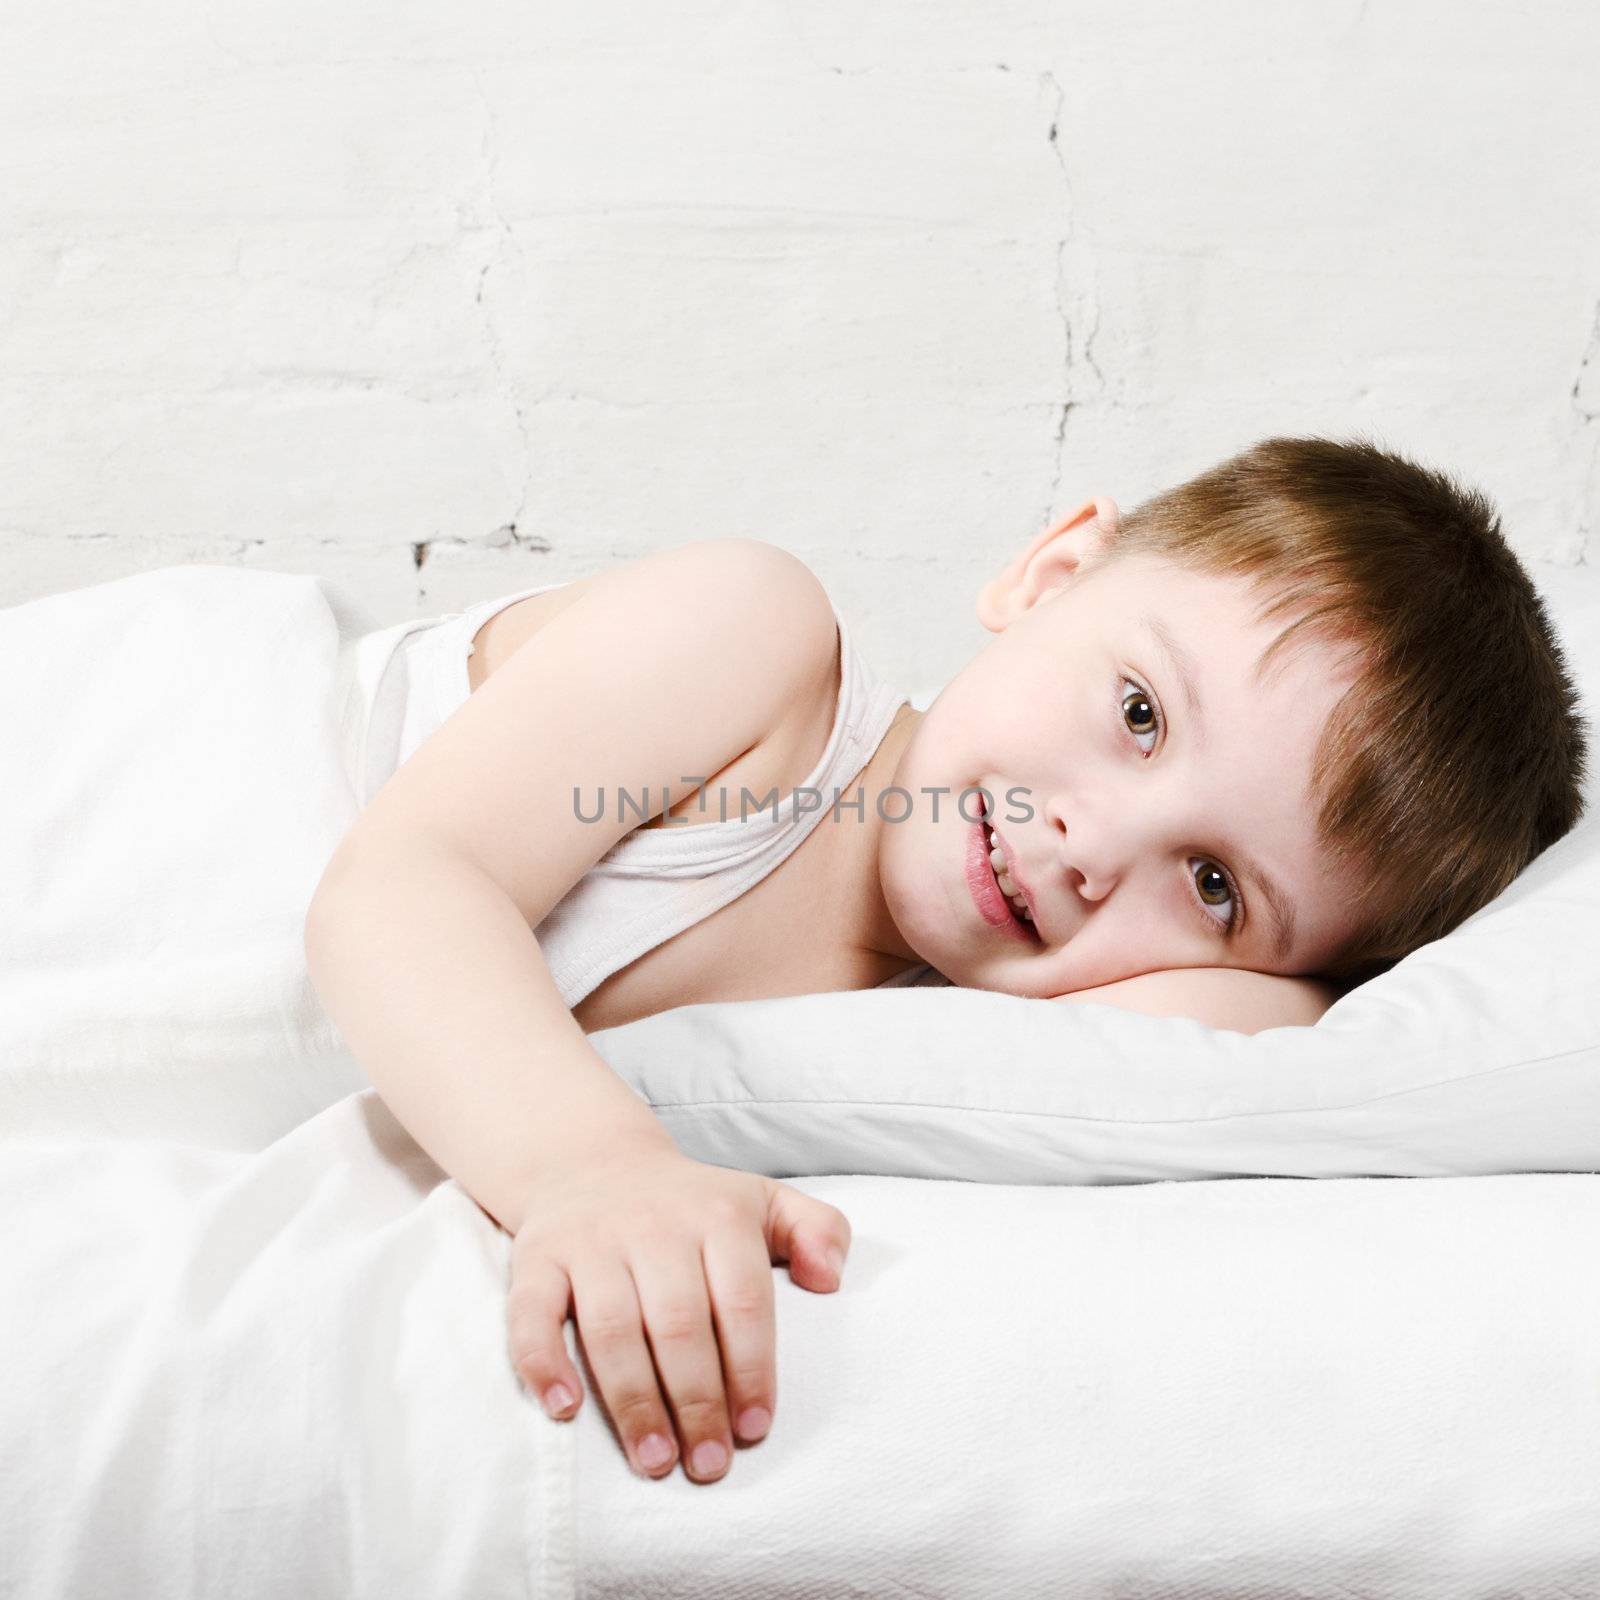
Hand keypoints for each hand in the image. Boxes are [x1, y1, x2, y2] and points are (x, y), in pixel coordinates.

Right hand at [504, 1138, 850, 1483]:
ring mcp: (592, 1241)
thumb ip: (817, 1229)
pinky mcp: (538, 1258)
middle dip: (697, 1402)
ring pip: (612, 1329)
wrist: (593, 1162)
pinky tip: (565, 1410)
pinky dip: (542, 1364)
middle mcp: (653, 1225)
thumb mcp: (764, 1200)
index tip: (756, 1428)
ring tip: (656, 1462)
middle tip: (709, 1465)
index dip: (751, 1368)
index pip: (742, 1300)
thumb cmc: (692, 1205)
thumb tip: (831, 1280)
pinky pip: (532, 1314)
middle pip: (679, 1324)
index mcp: (717, 1216)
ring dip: (634, 1403)